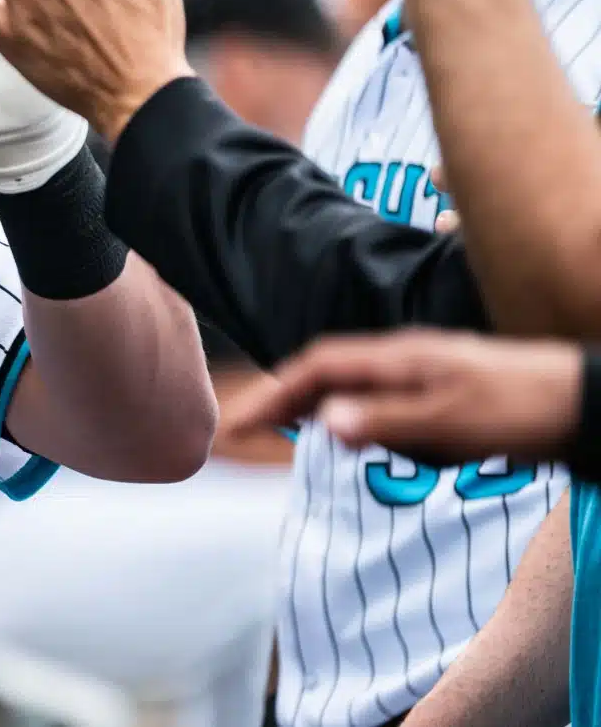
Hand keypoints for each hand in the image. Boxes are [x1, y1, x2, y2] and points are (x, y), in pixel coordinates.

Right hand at [225, 329, 581, 465]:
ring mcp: (425, 376)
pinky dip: (362, 423)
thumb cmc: (520, 409)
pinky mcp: (446, 396)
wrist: (585, 403)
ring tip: (290, 437)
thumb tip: (321, 422)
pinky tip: (367, 443)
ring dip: (320, 410)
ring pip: (356, 389)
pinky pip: (387, 406)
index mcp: (397, 358)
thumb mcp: (449, 421)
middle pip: (328, 374)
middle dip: (285, 400)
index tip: (236, 423)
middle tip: (249, 432)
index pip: (315, 367)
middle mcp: (404, 360)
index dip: (271, 392)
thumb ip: (384, 422)